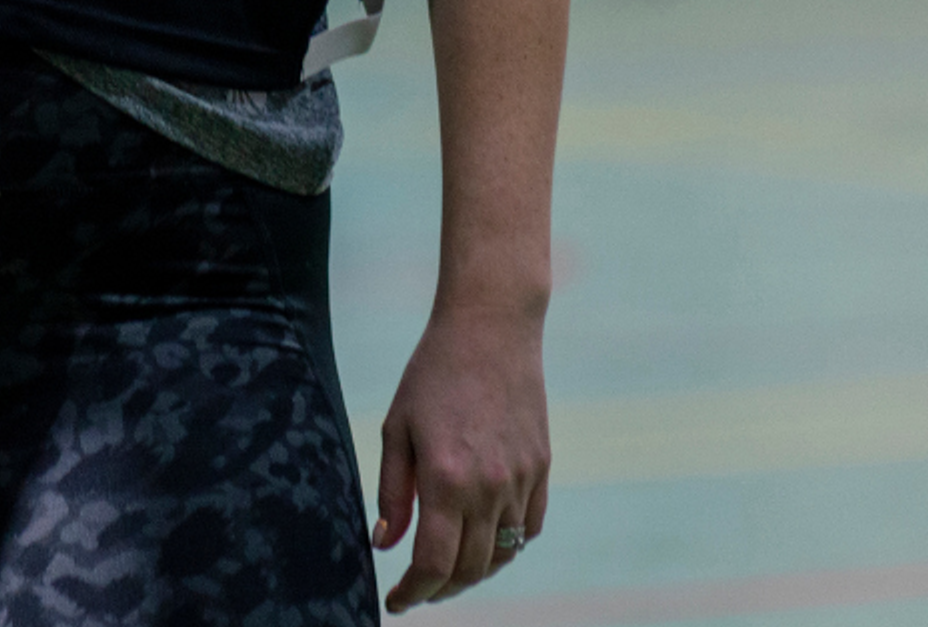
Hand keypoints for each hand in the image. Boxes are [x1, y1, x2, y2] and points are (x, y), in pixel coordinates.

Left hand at [374, 301, 550, 610]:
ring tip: (448, 572)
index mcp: (446, 479)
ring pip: (502, 554)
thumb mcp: (397, 429)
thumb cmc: (432, 374)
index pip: (434, 564)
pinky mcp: (542, 467)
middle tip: (417, 590)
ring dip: (474, 573)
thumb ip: (393, 493)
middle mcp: (489, 487)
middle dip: (440, 590)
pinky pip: (529, 527)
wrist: (491, 328)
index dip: (413, 593)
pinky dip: (507, 545)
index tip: (395, 602)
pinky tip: (485, 541)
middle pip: (470, 569)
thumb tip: (386, 545)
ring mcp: (522, 480)